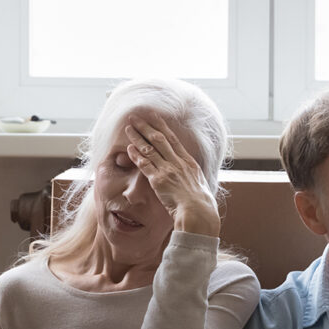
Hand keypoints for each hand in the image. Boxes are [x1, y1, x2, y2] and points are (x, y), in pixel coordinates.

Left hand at [125, 118, 219, 235]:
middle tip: (135, 116)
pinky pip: (145, 165)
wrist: (198, 212)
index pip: (173, 139)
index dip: (162, 126)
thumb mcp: (200, 185)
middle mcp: (178, 162)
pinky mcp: (159, 181)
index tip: (154, 117)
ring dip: (138, 137)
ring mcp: (168, 170)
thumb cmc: (201, 204)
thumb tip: (191, 177)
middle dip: (146, 126)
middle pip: (159, 139)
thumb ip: (192, 177)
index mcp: (189, 162)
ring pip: (150, 149)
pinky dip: (136, 156)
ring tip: (128, 128)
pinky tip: (129, 148)